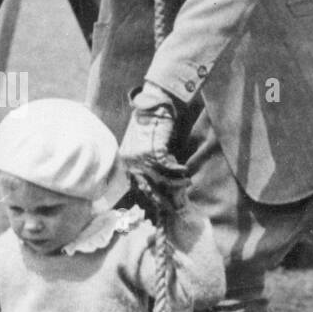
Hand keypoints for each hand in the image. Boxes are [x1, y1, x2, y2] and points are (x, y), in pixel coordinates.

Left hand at [120, 84, 189, 210]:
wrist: (153, 105)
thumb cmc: (151, 124)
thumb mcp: (142, 144)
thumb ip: (145, 162)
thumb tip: (155, 181)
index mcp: (126, 160)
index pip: (137, 184)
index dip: (151, 195)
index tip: (162, 203)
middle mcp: (130, 160)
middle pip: (148, 185)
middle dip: (163, 196)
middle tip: (175, 205)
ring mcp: (141, 156)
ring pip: (160, 178)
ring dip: (175, 183)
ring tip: (186, 184)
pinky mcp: (154, 150)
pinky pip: (168, 167)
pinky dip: (178, 171)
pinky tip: (185, 172)